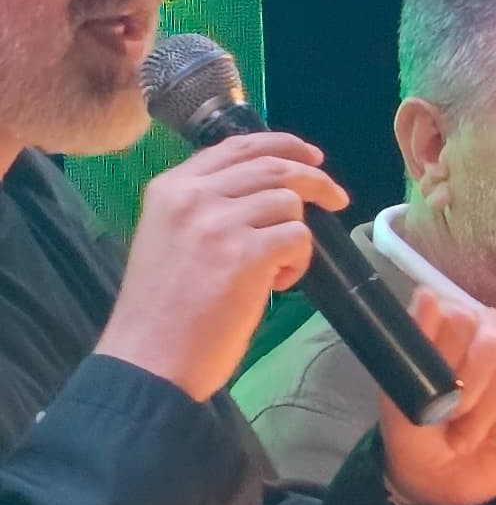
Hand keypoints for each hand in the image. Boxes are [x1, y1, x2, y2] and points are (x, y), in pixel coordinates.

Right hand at [97, 133, 348, 400]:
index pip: (237, 146)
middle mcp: (194, 196)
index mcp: (171, 188)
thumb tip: (263, 191)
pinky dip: (299, 262)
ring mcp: (220, 222)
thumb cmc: (161, 311)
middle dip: (314, 178)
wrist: (150, 359)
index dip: (282, 145)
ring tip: (276, 271)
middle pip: (272, 166)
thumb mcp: (169, 238)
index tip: (310, 157)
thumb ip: (205, 207)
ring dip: (296, 237)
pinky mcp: (247, 254)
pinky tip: (277, 285)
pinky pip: (298, 237)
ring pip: (289, 203)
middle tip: (336, 198)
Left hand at [377, 290, 495, 504]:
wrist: (439, 480)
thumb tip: (427, 296)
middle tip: (452, 418)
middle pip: (494, 340)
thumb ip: (413, 345)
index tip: (435, 389)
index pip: (459, 317)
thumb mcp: (401, 393)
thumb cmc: (418, 433)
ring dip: (486, 413)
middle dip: (470, 387)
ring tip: (466, 438)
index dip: (447, 353)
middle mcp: (492, 336)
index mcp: (454, 328)